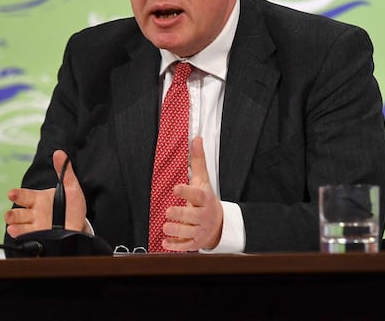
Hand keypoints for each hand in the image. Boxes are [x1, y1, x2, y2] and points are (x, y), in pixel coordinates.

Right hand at [5, 150, 87, 237]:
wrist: (80, 226)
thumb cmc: (72, 205)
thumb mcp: (71, 187)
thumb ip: (64, 171)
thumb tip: (59, 152)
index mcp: (38, 199)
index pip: (24, 195)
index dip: (17, 194)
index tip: (11, 194)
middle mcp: (34, 213)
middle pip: (18, 213)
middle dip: (12, 215)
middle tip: (9, 216)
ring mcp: (36, 227)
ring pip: (20, 226)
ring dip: (14, 227)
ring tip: (12, 227)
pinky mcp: (40, 238)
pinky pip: (28, 238)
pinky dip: (23, 237)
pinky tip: (19, 236)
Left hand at [162, 136, 222, 250]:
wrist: (219, 224)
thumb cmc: (206, 199)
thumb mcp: (203, 180)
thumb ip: (198, 161)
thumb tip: (196, 139)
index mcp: (204, 199)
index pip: (197, 195)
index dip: (187, 192)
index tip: (176, 188)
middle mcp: (203, 216)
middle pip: (193, 216)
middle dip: (181, 214)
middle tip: (168, 211)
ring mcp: (200, 230)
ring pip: (189, 232)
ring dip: (177, 230)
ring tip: (165, 226)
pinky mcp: (195, 242)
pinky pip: (186, 246)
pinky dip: (176, 246)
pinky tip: (165, 243)